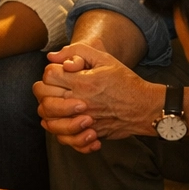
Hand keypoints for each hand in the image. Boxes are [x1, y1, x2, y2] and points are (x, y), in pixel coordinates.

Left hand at [38, 40, 160, 149]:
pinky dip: (59, 131)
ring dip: (48, 112)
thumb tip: (52, 56)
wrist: (144, 107)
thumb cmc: (125, 81)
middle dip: (44, 91)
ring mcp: (83, 120)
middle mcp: (80, 102)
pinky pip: (63, 138)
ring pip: (49, 121)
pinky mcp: (88, 133)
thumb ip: (77, 52)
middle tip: (53, 88)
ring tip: (55, 105)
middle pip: (44, 99)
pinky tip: (62, 122)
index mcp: (83, 82)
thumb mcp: (104, 59)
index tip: (58, 73)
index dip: (50, 72)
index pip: (49, 76)